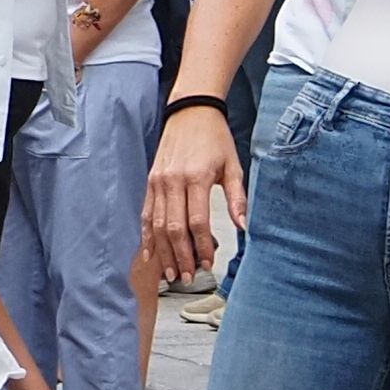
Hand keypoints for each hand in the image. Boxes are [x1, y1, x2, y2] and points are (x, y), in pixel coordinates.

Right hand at [143, 109, 242, 286]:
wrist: (190, 112)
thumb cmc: (215, 139)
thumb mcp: (233, 166)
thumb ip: (238, 198)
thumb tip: (244, 228)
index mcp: (196, 177)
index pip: (197, 221)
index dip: (202, 245)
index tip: (208, 263)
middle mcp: (173, 181)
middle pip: (173, 227)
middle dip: (181, 256)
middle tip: (187, 277)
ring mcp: (157, 181)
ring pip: (156, 224)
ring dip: (163, 252)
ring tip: (170, 273)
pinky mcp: (150, 181)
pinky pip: (145, 213)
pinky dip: (147, 236)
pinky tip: (149, 254)